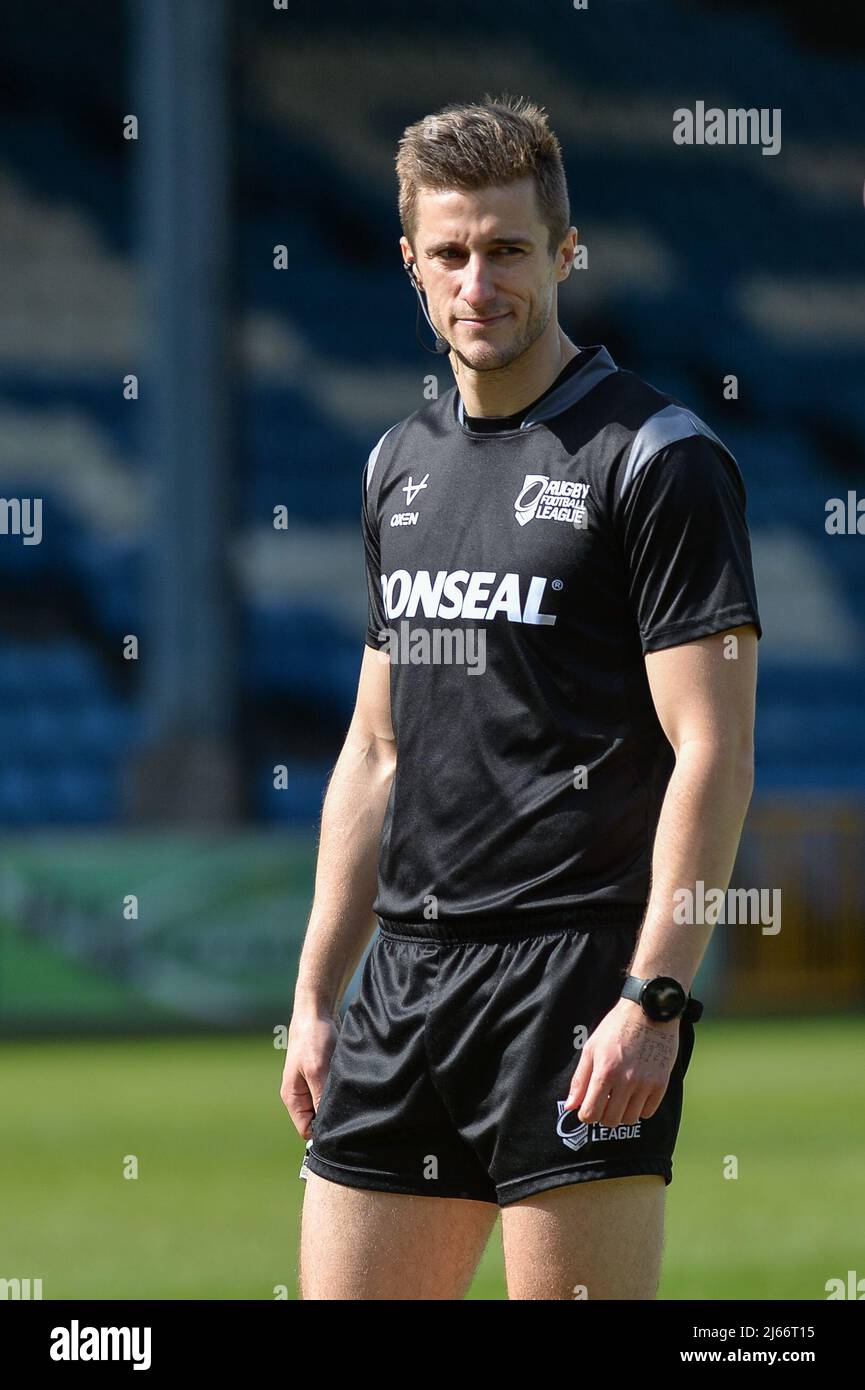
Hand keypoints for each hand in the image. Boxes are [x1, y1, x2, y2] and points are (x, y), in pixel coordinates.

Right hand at [279, 1010, 340, 1139]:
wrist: (317, 1012)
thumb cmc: (313, 1038)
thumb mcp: (316, 1070)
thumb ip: (319, 1098)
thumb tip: (325, 1127)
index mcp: (292, 1097)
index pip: (307, 1129)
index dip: (323, 1132)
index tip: (342, 1127)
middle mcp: (301, 1095)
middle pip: (317, 1120)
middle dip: (332, 1118)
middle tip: (351, 1113)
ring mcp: (311, 1086)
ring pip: (326, 1107)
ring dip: (338, 1104)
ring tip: (351, 1098)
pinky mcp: (323, 1077)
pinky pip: (332, 1093)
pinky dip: (341, 1093)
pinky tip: (352, 1088)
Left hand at [564, 998, 678, 1127]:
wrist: (649, 1012)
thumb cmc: (616, 1028)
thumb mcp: (592, 1048)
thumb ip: (580, 1079)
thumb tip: (571, 1106)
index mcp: (605, 1071)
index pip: (591, 1113)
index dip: (585, 1114)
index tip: (587, 1107)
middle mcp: (626, 1081)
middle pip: (610, 1121)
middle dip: (603, 1115)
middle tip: (604, 1101)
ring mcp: (645, 1084)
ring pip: (630, 1119)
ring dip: (622, 1112)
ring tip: (620, 1095)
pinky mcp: (661, 1084)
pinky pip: (648, 1112)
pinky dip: (640, 1108)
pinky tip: (635, 1093)